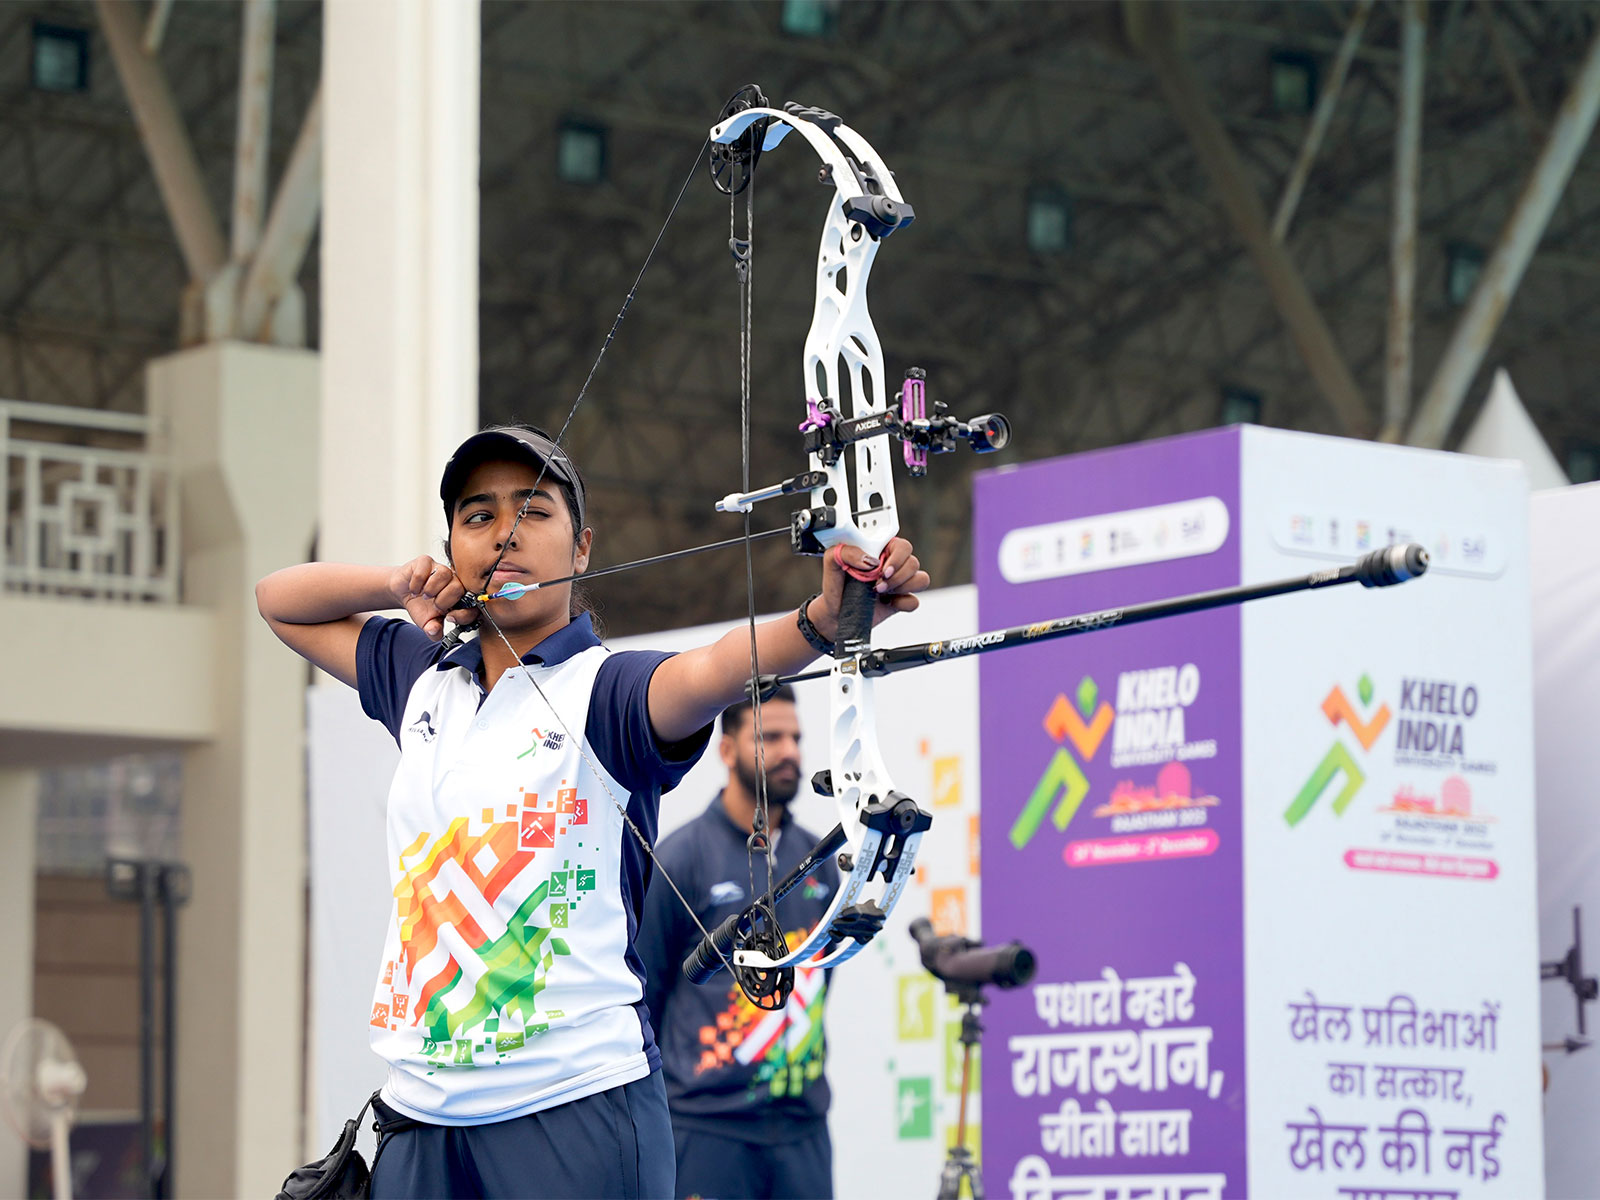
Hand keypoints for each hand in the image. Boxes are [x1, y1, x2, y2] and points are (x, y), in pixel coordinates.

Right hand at [389, 555, 473, 640]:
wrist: (403, 591)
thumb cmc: (420, 605)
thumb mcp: (427, 623)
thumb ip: (433, 631)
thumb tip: (434, 632)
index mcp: (459, 597)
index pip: (472, 604)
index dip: (463, 613)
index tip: (449, 618)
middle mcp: (453, 581)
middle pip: (459, 587)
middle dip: (444, 601)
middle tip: (434, 605)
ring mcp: (440, 569)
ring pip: (445, 574)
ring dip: (431, 589)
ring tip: (424, 596)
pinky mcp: (426, 562)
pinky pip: (426, 568)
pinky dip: (417, 582)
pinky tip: (414, 589)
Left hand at [814, 536, 929, 636]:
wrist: (834, 612)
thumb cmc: (835, 584)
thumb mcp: (832, 560)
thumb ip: (848, 551)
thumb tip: (869, 559)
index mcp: (881, 550)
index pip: (902, 545)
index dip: (897, 557)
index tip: (882, 569)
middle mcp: (893, 565)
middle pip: (913, 563)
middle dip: (897, 576)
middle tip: (877, 584)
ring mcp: (898, 583)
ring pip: (921, 579)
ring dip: (902, 587)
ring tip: (880, 592)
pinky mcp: (900, 601)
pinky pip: (914, 601)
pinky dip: (903, 603)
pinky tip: (887, 603)